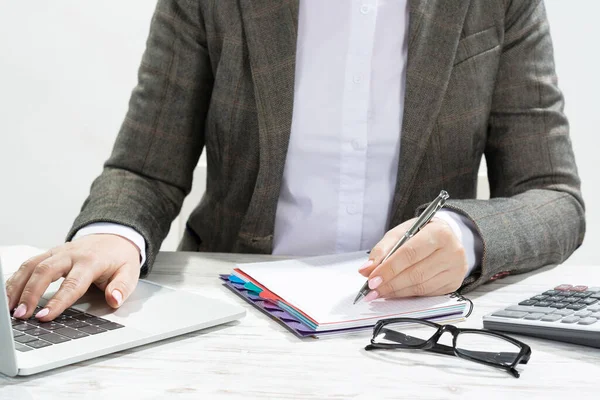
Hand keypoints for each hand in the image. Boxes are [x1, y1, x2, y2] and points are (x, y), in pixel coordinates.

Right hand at [5, 234, 140, 320]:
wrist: (115, 237)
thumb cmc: (120, 258)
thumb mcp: (130, 272)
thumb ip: (122, 287)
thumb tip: (114, 300)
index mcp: (91, 261)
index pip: (72, 283)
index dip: (57, 301)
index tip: (44, 317)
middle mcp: (71, 254)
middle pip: (45, 271)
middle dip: (30, 294)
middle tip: (21, 315)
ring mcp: (58, 252)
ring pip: (32, 266)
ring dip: (18, 287)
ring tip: (10, 309)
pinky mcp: (49, 253)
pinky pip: (29, 264)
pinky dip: (16, 279)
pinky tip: (9, 295)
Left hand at [358, 217, 467, 299]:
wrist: (445, 237)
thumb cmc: (421, 233)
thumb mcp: (401, 233)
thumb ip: (382, 250)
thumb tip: (366, 269)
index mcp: (439, 232)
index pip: (410, 253)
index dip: (389, 268)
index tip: (372, 279)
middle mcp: (452, 251)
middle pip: (416, 273)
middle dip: (390, 283)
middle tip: (372, 289)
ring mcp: (456, 269)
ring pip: (421, 286)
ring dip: (396, 292)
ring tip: (379, 292)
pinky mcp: (454, 283)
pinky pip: (427, 294)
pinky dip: (407, 294)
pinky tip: (395, 293)